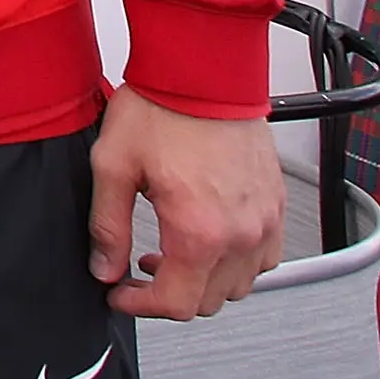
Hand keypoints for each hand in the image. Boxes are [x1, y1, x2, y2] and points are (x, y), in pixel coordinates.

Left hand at [87, 87, 284, 317]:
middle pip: (209, 301)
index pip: (176, 303)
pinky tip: (207, 238)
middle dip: (168, 294)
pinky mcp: (275, 206)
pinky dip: (236, 262)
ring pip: (240, 285)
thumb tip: (104, 268)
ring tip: (169, 252)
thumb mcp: (113, 166)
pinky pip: (263, 258)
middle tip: (137, 271)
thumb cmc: (160, 109)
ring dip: (204, 281)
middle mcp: (241, 234)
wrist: (202, 72)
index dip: (139, 306)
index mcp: (199, 232)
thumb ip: (108, 226)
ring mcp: (264, 222)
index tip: (119, 294)